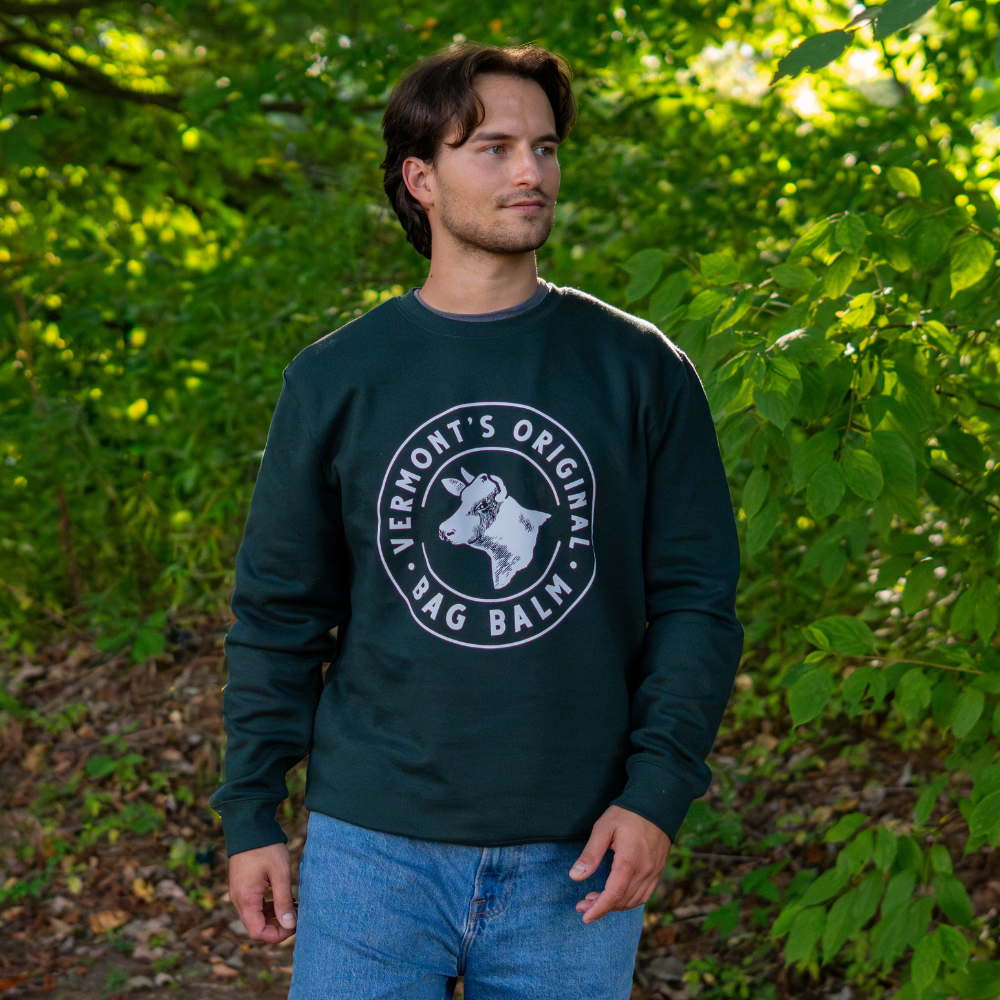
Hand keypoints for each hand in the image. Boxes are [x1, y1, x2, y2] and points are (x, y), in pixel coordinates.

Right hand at [228, 842, 297, 942]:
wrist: (250, 827)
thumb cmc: (266, 848)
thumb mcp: (280, 874)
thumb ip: (283, 901)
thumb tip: (290, 925)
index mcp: (245, 899)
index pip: (258, 933)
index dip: (277, 935)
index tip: (294, 924)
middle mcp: (238, 900)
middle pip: (256, 927)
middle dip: (278, 926)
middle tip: (296, 914)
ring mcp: (239, 894)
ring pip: (256, 918)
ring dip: (274, 917)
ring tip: (293, 905)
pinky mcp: (242, 887)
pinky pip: (254, 906)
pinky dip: (268, 907)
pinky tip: (284, 898)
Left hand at [569, 805, 670, 924]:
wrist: (656, 804)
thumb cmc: (626, 814)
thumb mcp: (603, 828)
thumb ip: (590, 854)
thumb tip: (575, 876)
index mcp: (629, 861)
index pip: (613, 895)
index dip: (598, 909)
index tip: (584, 916)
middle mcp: (645, 871)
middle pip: (622, 901)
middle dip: (602, 907)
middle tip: (582, 904)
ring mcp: (654, 872)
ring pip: (634, 901)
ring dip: (614, 905)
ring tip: (595, 900)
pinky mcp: (658, 871)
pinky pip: (644, 895)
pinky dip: (628, 900)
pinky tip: (616, 895)